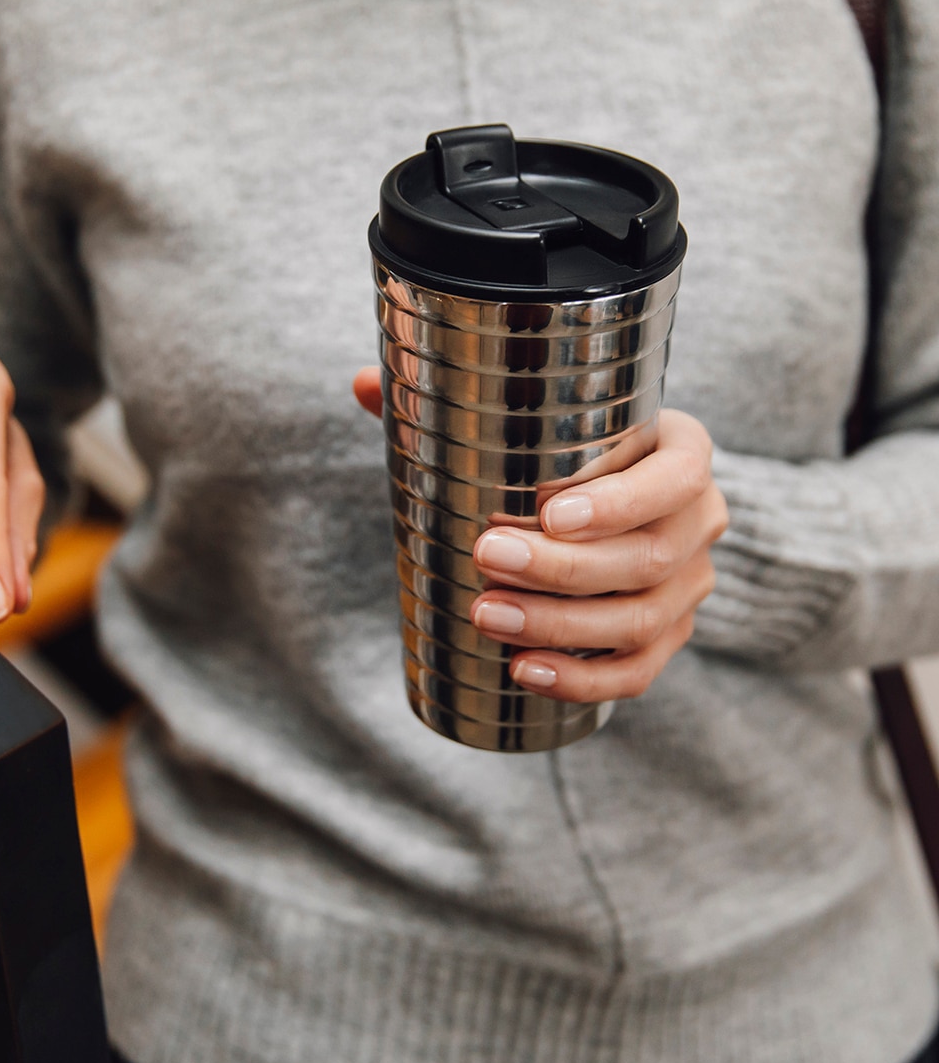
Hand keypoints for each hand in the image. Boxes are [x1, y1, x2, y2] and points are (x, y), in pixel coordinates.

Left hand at [353, 369, 727, 702]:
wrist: (614, 499)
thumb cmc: (566, 449)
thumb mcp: (537, 415)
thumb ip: (454, 398)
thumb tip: (362, 384)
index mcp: (683, 451)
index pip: (677, 477)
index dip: (619, 502)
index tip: (546, 513)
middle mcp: (701, 520)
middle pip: (649, 558)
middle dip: (563, 569)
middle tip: (487, 557)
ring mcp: (689, 585)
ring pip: (640, 621)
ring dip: (560, 626)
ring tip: (488, 615)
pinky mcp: (669, 635)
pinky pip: (639, 671)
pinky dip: (582, 679)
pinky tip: (524, 670)